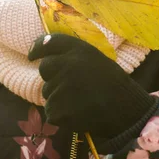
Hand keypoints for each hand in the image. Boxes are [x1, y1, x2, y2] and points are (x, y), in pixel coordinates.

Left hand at [28, 34, 155, 136]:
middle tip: (69, 86)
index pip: (49, 42)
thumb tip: (47, 57)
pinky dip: (61, 116)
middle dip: (52, 77)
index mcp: (78, 50)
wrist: (126, 111)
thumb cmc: (114, 84)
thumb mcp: (96, 59)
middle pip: (45, 68)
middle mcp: (67, 65)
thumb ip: (74, 55)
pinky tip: (78, 114)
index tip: (32, 55)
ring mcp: (61, 88)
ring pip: (48, 93)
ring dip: (58, 98)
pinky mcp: (59, 110)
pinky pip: (51, 112)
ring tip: (80, 102)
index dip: (38, 47)